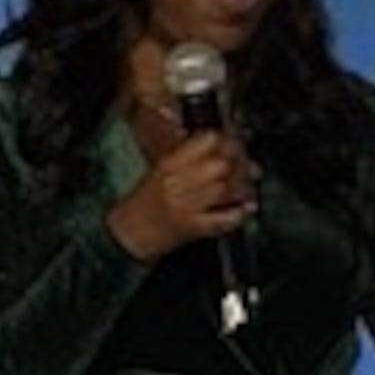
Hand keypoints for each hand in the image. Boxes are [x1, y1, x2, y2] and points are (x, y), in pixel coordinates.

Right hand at [106, 113, 257, 263]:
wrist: (127, 235)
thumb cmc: (144, 204)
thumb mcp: (161, 170)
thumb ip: (190, 157)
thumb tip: (222, 147)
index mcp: (169, 163)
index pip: (207, 140)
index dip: (228, 140)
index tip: (236, 145)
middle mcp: (177, 182)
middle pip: (220, 164)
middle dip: (240, 164)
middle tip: (248, 167)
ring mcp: (185, 205)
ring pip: (225, 189)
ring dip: (243, 188)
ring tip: (247, 188)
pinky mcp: (192, 228)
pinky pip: (222, 219)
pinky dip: (238, 214)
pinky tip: (246, 210)